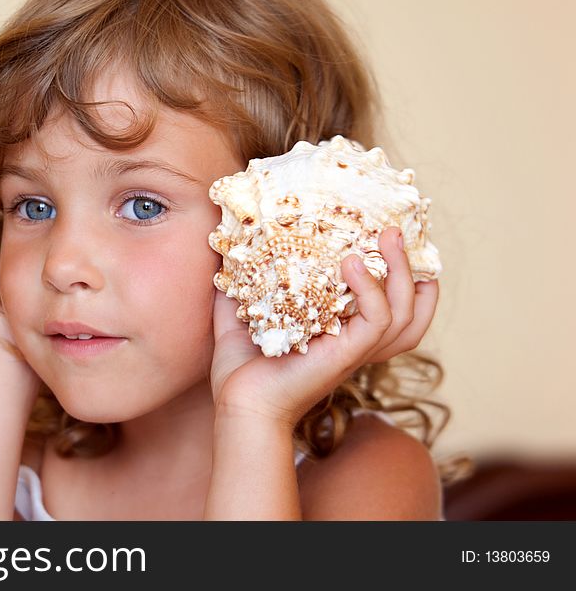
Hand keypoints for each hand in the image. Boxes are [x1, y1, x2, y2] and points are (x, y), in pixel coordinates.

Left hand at [209, 227, 439, 427]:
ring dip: (402, 272)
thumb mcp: (240, 319)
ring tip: (387, 237)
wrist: (239, 406)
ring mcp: (354, 350)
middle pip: (412, 310)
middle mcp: (356, 342)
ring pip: (405, 314)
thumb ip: (238, 290)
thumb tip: (225, 259)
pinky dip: (371, 290)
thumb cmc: (241, 371)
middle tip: (394, 232)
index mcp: (342, 333)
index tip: (388, 239)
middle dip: (412, 269)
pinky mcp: (346, 354)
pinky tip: (350, 264)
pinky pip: (377, 320)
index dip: (400, 275)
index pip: (391, 306)